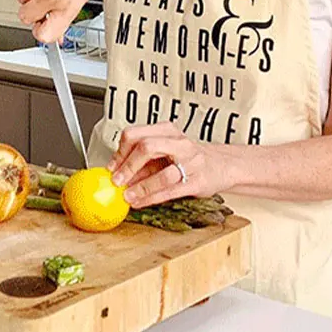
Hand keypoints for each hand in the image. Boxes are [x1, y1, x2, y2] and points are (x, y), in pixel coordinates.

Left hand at [108, 123, 229, 207]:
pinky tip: (140, 202)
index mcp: (166, 130)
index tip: (111, 167)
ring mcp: (191, 162)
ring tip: (127, 196)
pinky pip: (171, 191)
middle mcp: (179, 142)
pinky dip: (152, 198)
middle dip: (128, 166)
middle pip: (146, 147)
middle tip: (116, 180)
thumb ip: (141, 161)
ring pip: (162, 174)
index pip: (135, 134)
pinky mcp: (198, 181)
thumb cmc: (186, 158)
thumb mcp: (162, 152)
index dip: (119, 152)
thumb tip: (114, 172)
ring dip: (140, 187)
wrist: (221, 166)